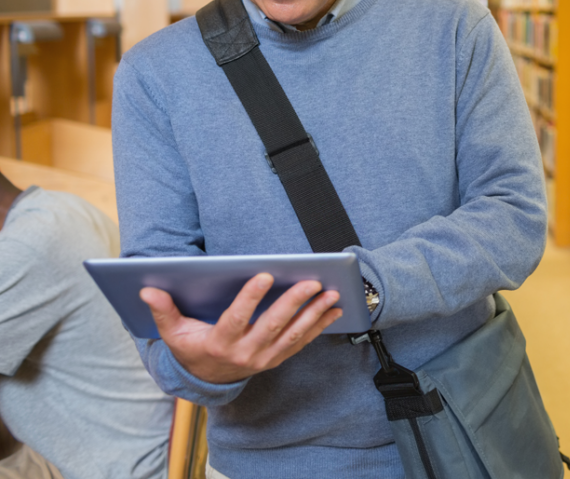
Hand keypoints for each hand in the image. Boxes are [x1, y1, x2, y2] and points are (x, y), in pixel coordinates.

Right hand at [139, 273, 342, 383]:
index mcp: (219, 343)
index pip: (236, 318)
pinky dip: (320, 326)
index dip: (250, 297)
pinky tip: (334, 310)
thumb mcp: (173, 333)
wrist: (205, 381)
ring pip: (293, 335)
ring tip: (331, 294)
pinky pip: (302, 342)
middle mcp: (244, 353)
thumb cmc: (190, 349)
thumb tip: (148, 288)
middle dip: (294, 302)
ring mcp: (264, 358)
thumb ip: (163, 310)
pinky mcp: (277, 359)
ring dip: (314, 314)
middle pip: (272, 325)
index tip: (264, 275)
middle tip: (311, 282)